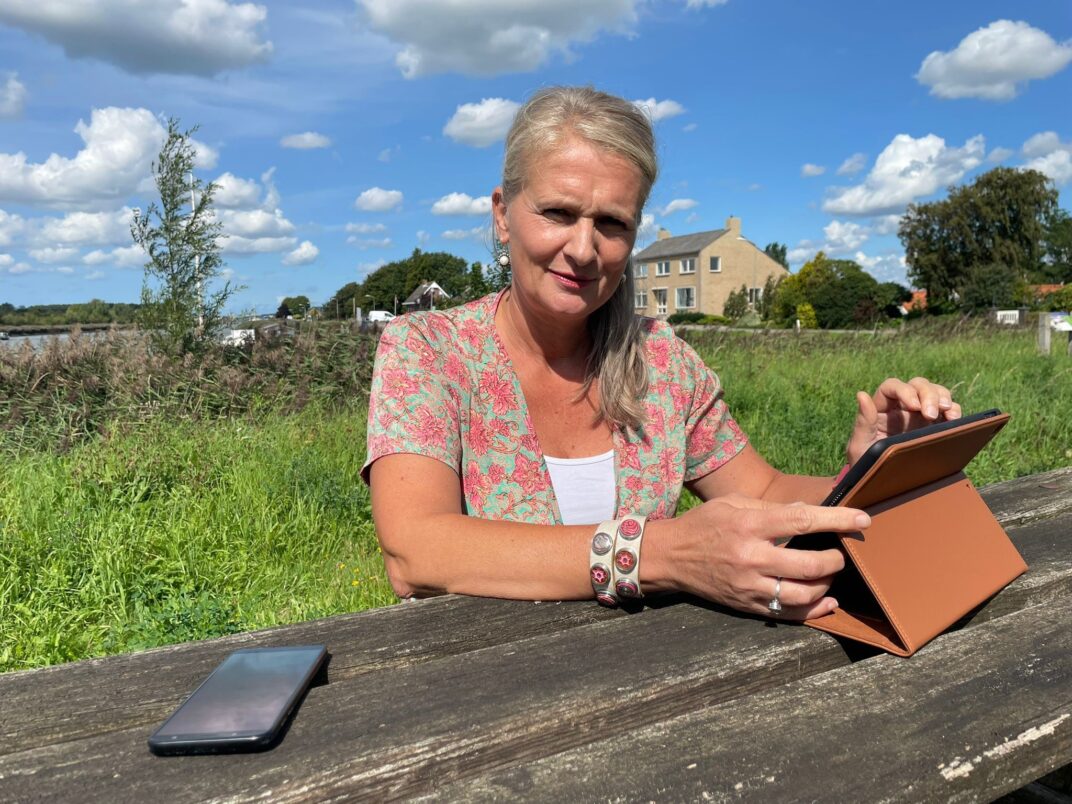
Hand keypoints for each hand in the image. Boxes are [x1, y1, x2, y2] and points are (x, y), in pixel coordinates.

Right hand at [666, 495, 870, 619]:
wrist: (670, 557)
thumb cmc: (703, 524)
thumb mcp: (732, 503)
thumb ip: (771, 507)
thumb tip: (808, 511)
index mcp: (748, 526)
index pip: (802, 521)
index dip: (837, 519)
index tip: (862, 519)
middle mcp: (751, 558)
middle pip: (809, 565)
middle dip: (836, 559)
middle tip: (843, 553)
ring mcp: (749, 586)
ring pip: (803, 594)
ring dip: (827, 585)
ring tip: (831, 574)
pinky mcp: (747, 605)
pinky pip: (788, 613)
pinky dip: (814, 610)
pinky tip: (827, 601)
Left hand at [845, 377, 960, 465]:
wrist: (881, 485)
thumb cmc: (865, 464)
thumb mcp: (859, 446)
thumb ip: (863, 422)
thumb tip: (862, 395)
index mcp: (881, 408)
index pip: (891, 387)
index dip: (904, 390)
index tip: (914, 406)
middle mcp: (901, 407)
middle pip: (917, 385)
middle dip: (928, 394)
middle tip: (931, 414)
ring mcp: (919, 415)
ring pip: (934, 392)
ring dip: (943, 397)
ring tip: (947, 412)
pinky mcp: (935, 426)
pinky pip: (948, 410)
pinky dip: (954, 410)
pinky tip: (955, 420)